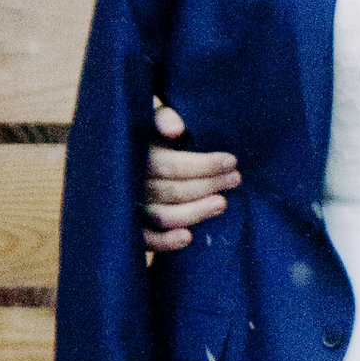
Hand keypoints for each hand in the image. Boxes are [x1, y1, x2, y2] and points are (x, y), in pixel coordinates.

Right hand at [143, 98, 240, 255]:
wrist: (123, 156)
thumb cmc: (148, 135)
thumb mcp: (152, 120)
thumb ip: (164, 118)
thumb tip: (177, 130)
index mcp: (134, 154)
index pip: (171, 165)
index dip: (204, 165)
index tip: (232, 161)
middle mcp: (129, 182)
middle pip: (172, 191)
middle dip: (208, 185)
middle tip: (236, 179)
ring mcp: (128, 207)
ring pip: (163, 216)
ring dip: (195, 213)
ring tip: (222, 204)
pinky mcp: (130, 228)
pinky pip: (146, 241)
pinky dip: (166, 242)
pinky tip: (189, 238)